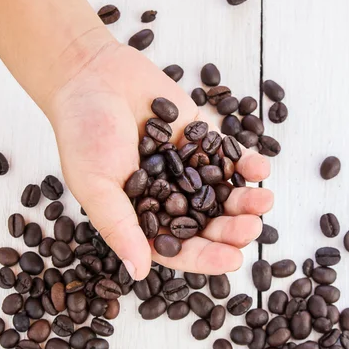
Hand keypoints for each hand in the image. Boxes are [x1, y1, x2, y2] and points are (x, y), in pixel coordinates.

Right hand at [47, 42, 272, 280]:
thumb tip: (139, 272)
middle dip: (231, 229)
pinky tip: (261, 169)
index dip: (205, 257)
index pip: (178, 247)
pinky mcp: (200, 139)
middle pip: (207, 224)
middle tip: (251, 228)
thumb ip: (119, 227)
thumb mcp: (96, 185)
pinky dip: (246, 163)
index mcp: (141, 217)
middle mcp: (167, 197)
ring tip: (265, 201)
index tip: (232, 260)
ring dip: (245, 200)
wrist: (92, 76)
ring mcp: (187, 169)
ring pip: (222, 194)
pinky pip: (228, 157)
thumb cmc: (83, 133)